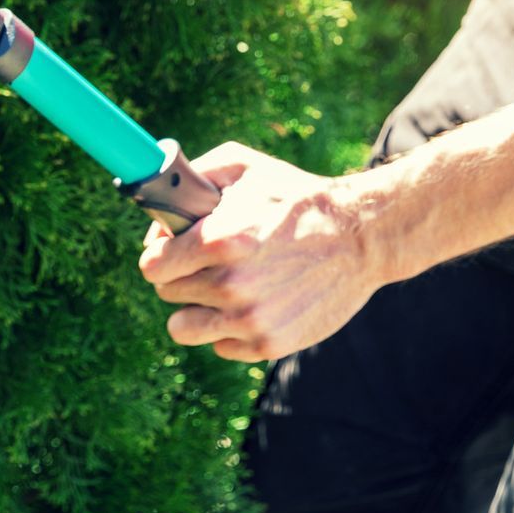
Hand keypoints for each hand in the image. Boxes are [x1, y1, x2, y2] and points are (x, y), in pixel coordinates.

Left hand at [137, 142, 386, 360]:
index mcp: (218, 241)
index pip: (151, 265)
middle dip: (182, 275)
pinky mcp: (269, 344)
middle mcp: (230, 285)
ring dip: (196, 309)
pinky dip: (229, 329)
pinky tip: (252, 303)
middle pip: (167, 293)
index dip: (159, 254)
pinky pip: (220, 345)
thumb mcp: (243, 167)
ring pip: (183, 328)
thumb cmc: (297, 198)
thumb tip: (158, 209)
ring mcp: (250, 319)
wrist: (362, 236)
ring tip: (221, 289)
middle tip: (209, 262)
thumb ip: (191, 178)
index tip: (172, 250)